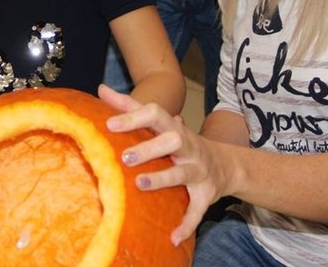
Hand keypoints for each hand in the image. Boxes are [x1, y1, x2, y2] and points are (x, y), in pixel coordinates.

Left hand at [99, 85, 222, 245]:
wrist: (226, 164)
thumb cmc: (181, 142)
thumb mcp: (160, 124)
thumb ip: (131, 107)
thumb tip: (101, 89)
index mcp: (173, 128)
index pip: (155, 114)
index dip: (133, 117)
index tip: (109, 123)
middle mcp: (187, 146)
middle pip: (173, 139)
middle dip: (150, 147)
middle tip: (124, 156)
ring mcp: (198, 169)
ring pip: (183, 172)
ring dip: (163, 178)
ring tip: (140, 183)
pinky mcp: (206, 194)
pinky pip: (197, 210)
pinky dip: (186, 224)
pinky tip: (172, 237)